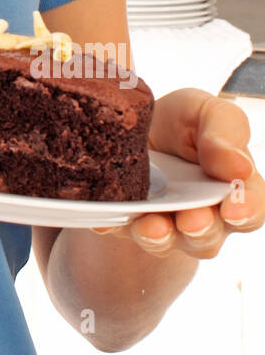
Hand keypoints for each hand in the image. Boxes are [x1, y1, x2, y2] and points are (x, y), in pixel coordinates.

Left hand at [91, 87, 263, 256]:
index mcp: (230, 188)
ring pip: (168, 243)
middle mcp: (201, 215)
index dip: (245, 210)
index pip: (248, 208)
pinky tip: (106, 222)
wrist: (128, 126)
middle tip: (190, 221)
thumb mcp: (203, 110)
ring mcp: (163, 224)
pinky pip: (119, 230)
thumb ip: (225, 131)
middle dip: (200, 229)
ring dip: (160, 237)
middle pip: (208, 236)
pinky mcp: (125, 223)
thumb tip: (239, 165)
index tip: (234, 210)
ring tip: (150, 226)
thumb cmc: (179, 122)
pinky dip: (113, 226)